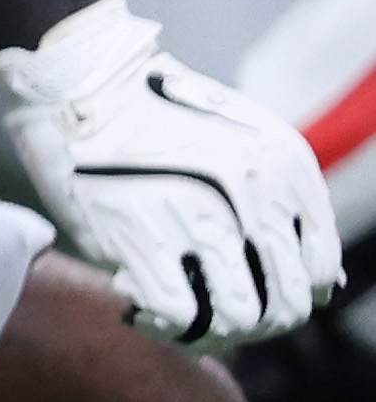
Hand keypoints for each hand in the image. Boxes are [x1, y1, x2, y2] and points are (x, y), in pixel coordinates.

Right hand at [0, 0, 341, 347]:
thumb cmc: (156, 107)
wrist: (81, 72)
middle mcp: (255, 196)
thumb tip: (319, 284)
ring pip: (240, 317)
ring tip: (188, 314)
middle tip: (220, 310)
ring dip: (216, 329)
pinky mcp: (143, 234)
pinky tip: (147, 307)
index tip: (256, 289)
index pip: (318, 271)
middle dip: (256, 321)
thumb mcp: (243, 138)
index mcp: (286, 168)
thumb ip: (280, 204)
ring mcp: (199, 217)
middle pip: (285, 304)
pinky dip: (169, 324)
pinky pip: (181, 314)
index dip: (291, 293)